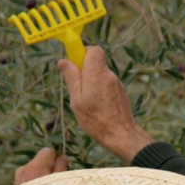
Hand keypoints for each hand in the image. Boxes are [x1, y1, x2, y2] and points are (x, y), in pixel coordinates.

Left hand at [14, 148, 68, 184]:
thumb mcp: (60, 183)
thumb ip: (61, 168)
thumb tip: (62, 157)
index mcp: (36, 165)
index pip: (47, 151)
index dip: (56, 158)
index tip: (61, 169)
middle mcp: (24, 169)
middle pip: (40, 162)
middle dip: (48, 168)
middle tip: (55, 183)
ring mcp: (17, 179)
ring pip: (33, 172)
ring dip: (40, 177)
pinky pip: (26, 181)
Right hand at [58, 46, 154, 163]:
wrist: (121, 134)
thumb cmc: (96, 120)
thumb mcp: (77, 100)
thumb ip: (72, 78)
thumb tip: (64, 61)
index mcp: (97, 74)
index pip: (94, 50)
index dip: (83, 53)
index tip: (74, 65)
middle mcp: (109, 75)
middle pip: (96, 63)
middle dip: (84, 72)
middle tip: (78, 90)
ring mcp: (117, 84)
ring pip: (100, 75)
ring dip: (92, 84)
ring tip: (88, 103)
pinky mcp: (120, 92)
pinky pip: (107, 85)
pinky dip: (100, 91)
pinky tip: (98, 107)